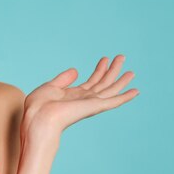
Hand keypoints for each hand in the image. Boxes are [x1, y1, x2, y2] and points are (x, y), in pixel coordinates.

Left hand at [22, 54, 138, 146]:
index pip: (91, 82)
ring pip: (110, 90)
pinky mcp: (94, 106)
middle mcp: (84, 100)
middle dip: (112, 70)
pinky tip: (135, 91)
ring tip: (131, 71)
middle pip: (103, 84)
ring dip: (121, 80)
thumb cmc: (39, 106)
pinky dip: (125, 97)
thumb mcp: (50, 87)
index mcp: (73, 96)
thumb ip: (64, 79)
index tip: (105, 59)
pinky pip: (113, 101)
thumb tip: (76, 71)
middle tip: (121, 57)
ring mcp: (90, 104)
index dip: (99, 70)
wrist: (38, 117)